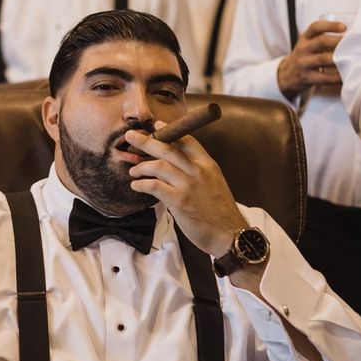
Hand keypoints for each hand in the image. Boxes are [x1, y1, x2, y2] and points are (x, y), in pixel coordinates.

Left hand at [125, 125, 246, 258]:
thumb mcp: (214, 184)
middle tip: (130, 137)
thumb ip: (196, 173)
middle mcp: (198, 171)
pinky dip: (142, 184)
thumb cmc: (220, 212)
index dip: (169, 131)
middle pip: (168, 148)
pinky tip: (136, 186)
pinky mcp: (179, 201)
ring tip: (134, 171)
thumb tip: (172, 167)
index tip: (156, 126)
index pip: (187, 141)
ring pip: (159, 166)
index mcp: (208, 165)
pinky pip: (154, 186)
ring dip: (142, 166)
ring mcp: (188, 185)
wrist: (230, 234)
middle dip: (146, 141)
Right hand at [276, 19, 345, 99]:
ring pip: (323, 59)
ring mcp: (303, 63)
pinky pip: (324, 77)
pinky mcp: (306, 77)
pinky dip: (337, 77)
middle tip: (353, 43)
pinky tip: (345, 75)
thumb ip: (323, 39)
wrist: (286, 75)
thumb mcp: (307, 44)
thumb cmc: (304, 57)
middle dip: (338, 42)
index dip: (330, 25)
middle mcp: (302, 49)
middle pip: (321, 42)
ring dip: (339, 58)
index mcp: (304, 38)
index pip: (315, 27)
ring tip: (353, 58)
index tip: (344, 27)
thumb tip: (351, 38)